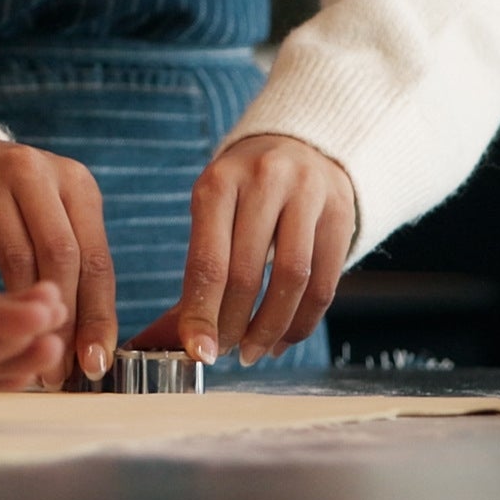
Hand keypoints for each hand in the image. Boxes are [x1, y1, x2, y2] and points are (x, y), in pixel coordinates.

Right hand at [0, 133, 117, 388]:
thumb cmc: (12, 207)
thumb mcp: (52, 222)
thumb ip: (74, 272)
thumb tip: (92, 351)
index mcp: (75, 182)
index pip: (95, 257)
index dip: (97, 317)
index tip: (93, 364)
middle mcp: (33, 172)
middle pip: (59, 256)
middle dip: (61, 322)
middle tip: (56, 372)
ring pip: (15, 261)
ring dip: (21, 319)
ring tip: (24, 360)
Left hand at [172, 133, 355, 364]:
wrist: (302, 145)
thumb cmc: (245, 191)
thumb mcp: (211, 212)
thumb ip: (194, 276)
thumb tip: (159, 341)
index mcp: (219, 182)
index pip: (209, 261)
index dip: (202, 314)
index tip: (199, 353)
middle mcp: (264, 181)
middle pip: (248, 274)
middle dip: (233, 326)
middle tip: (224, 352)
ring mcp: (308, 195)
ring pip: (292, 281)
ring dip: (270, 329)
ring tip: (253, 351)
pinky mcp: (341, 214)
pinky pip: (324, 284)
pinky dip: (302, 322)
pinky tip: (283, 339)